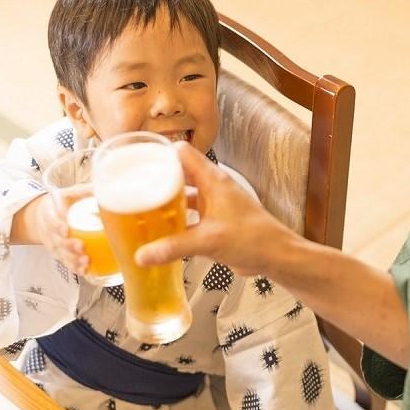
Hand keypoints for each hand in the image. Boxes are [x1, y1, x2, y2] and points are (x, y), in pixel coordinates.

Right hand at [28, 194, 87, 273]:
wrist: (45, 217)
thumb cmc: (63, 203)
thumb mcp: (68, 193)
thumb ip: (83, 191)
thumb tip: (105, 188)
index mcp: (48, 214)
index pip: (50, 220)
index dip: (56, 226)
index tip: (65, 228)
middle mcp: (49, 232)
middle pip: (57, 241)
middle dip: (68, 245)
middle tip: (81, 246)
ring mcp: (54, 246)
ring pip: (62, 255)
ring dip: (74, 260)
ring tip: (87, 261)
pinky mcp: (61, 255)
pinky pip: (68, 264)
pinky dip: (77, 269)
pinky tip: (88, 272)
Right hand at [135, 142, 295, 275]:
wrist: (276, 255)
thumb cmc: (254, 239)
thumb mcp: (208, 241)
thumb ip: (174, 247)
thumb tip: (143, 254)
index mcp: (213, 180)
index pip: (182, 153)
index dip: (160, 154)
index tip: (138, 162)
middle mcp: (213, 188)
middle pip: (179, 173)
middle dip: (157, 179)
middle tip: (134, 187)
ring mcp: (215, 204)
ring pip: (185, 195)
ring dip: (167, 200)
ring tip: (143, 208)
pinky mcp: (216, 221)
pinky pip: (191, 215)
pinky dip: (177, 220)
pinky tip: (163, 231)